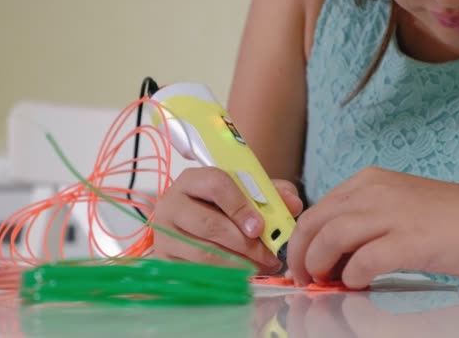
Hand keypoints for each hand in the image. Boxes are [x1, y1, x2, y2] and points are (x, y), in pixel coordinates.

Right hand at [152, 167, 302, 273]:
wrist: (191, 225)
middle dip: (244, 243)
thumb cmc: (223, 207)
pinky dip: (224, 277)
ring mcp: (164, 234)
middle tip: (270, 256)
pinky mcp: (164, 260)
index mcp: (193, 180)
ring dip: (239, 264)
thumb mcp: (247, 193)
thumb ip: (273, 194)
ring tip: (262, 268)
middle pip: (209, 224)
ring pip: (203, 253)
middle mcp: (172, 204)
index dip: (241, 206)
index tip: (260, 227)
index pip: (216, 185)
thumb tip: (293, 204)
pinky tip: (243, 277)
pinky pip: (196, 273)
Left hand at [287, 167, 458, 287]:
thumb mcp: (396, 206)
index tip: (300, 261)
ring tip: (324, 282)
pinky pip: (365, 260)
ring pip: (332, 238)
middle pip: (316, 222)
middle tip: (303, 277)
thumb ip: (363, 221)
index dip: (301, 239)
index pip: (317, 209)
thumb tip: (331, 254)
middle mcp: (375, 192)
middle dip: (300, 254)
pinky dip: (353, 275)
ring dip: (320, 265)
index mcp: (368, 182)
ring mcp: (393, 214)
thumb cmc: (448, 217)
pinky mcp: (412, 240)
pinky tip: (359, 282)